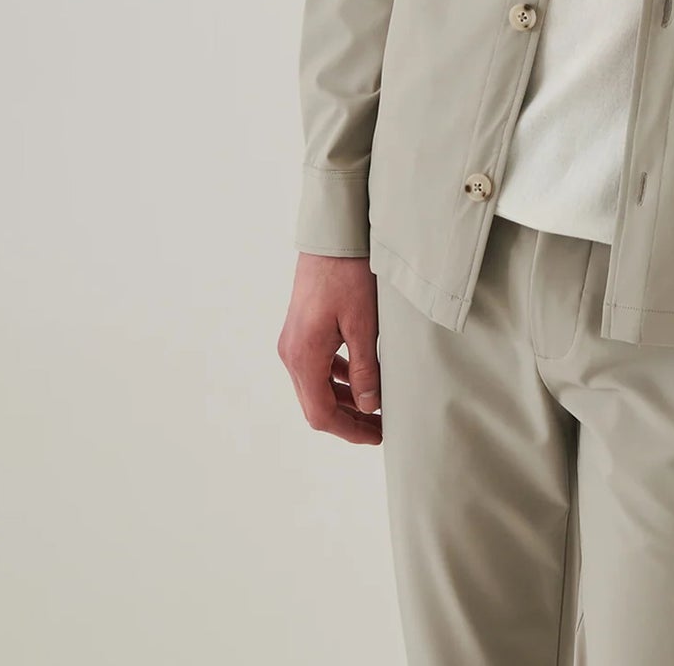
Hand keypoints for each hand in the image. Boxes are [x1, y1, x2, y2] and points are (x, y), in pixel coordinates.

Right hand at [277, 253, 383, 444]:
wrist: (332, 236)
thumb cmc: (349, 275)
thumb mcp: (364, 324)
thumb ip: (366, 368)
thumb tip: (370, 406)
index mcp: (303, 357)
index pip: (322, 414)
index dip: (350, 431)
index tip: (377, 437)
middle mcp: (291, 353)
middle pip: (317, 404)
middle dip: (349, 420)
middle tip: (382, 428)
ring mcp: (293, 342)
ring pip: (317, 386)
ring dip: (344, 399)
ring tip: (376, 407)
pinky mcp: (301, 330)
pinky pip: (318, 366)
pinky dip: (339, 378)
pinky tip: (362, 377)